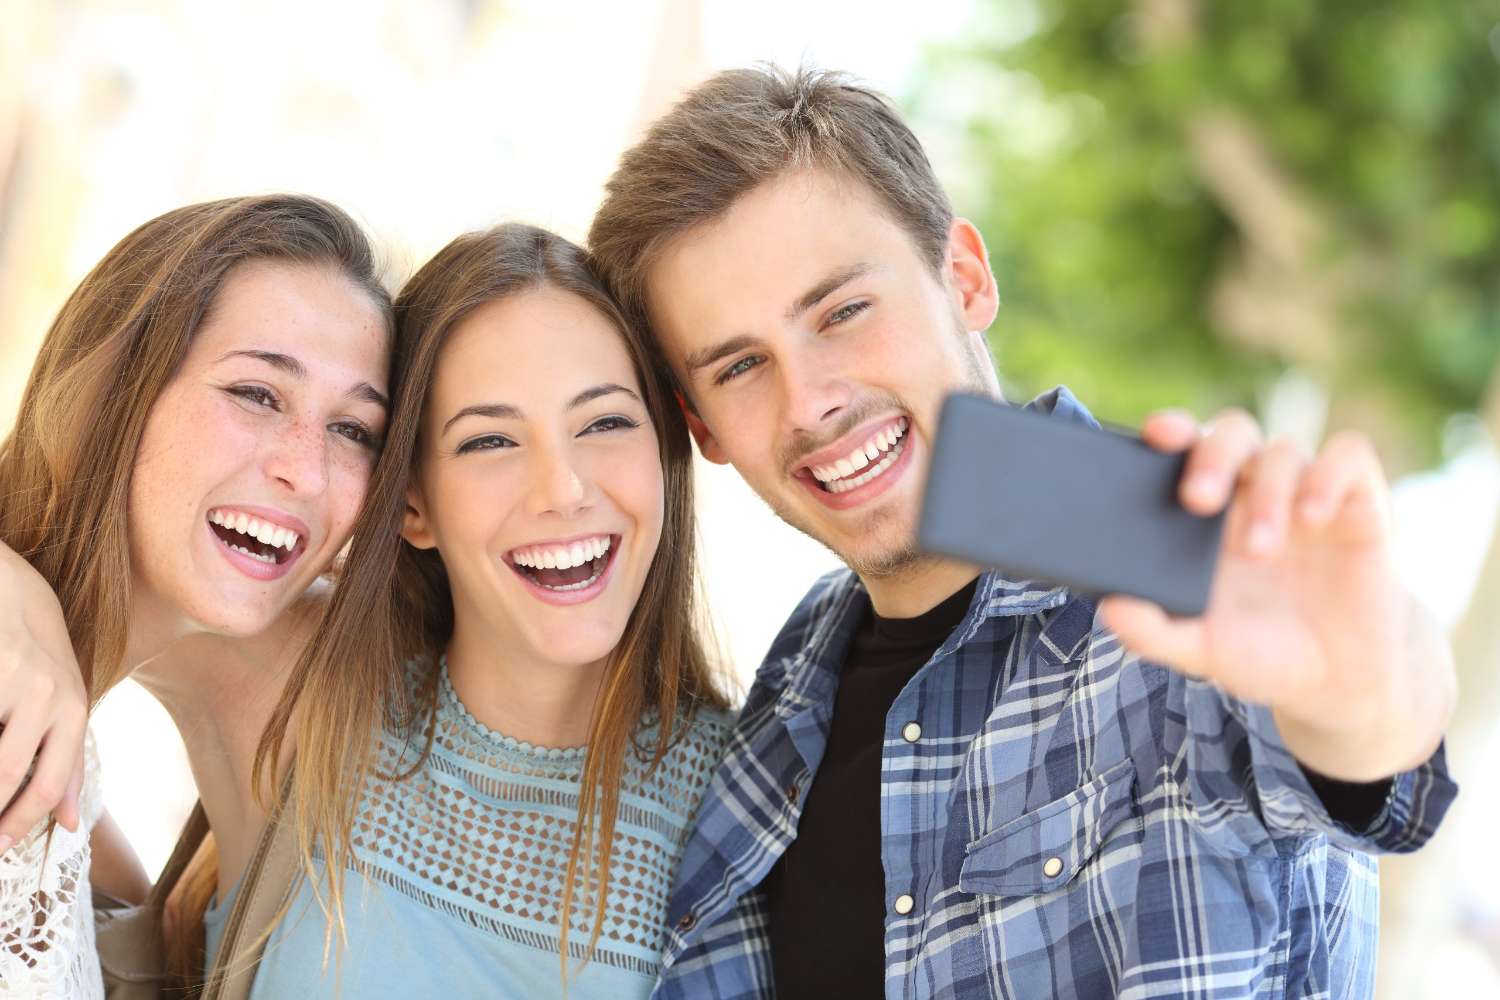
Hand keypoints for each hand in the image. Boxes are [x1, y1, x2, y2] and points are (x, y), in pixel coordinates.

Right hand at [0, 541, 86, 850]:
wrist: (10, 582)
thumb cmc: (36, 650)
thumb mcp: (64, 697)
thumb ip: (67, 759)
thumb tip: (72, 822)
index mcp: (72, 707)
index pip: (47, 783)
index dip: (19, 822)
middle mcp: (45, 694)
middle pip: (7, 774)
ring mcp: (11, 678)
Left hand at [1098, 409, 1455, 782]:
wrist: (1336, 680)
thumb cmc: (1260, 653)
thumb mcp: (1202, 650)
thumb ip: (1154, 632)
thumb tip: (1108, 610)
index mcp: (1206, 513)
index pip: (1184, 448)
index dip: (1171, 430)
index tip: (1155, 435)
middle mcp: (1253, 491)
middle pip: (1231, 433)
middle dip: (1212, 456)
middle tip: (1198, 500)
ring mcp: (1304, 493)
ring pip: (1283, 450)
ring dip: (1268, 494)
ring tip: (1261, 549)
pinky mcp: (1358, 502)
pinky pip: (1347, 456)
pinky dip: (1328, 476)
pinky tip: (1313, 516)